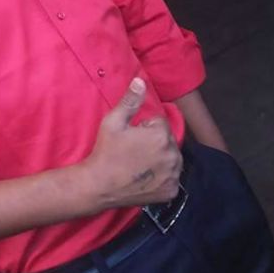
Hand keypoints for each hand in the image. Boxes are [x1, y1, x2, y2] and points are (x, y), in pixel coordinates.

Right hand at [77, 78, 182, 213]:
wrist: (99, 185)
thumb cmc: (106, 151)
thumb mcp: (114, 121)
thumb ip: (131, 100)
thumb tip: (141, 80)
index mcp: (161, 136)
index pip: (159, 123)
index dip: (144, 128)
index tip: (131, 137)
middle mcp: (173, 155)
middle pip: (167, 140)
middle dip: (154, 141)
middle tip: (134, 150)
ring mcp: (174, 176)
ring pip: (171, 158)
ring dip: (161, 157)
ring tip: (140, 163)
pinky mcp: (171, 191)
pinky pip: (172, 177)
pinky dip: (163, 176)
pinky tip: (147, 177)